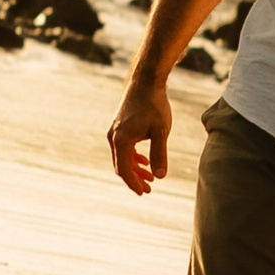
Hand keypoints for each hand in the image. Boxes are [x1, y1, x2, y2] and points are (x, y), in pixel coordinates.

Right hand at [109, 77, 171, 195]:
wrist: (145, 82)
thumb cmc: (154, 105)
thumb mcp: (160, 131)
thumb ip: (159, 154)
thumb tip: (160, 176)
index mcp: (121, 140)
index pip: (124, 170)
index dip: (134, 183)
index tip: (145, 192)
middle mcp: (114, 137)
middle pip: (121, 166)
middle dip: (134, 179)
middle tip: (149, 190)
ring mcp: (115, 131)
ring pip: (122, 157)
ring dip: (135, 169)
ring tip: (150, 177)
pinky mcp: (119, 126)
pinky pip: (123, 148)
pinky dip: (133, 157)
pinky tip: (144, 161)